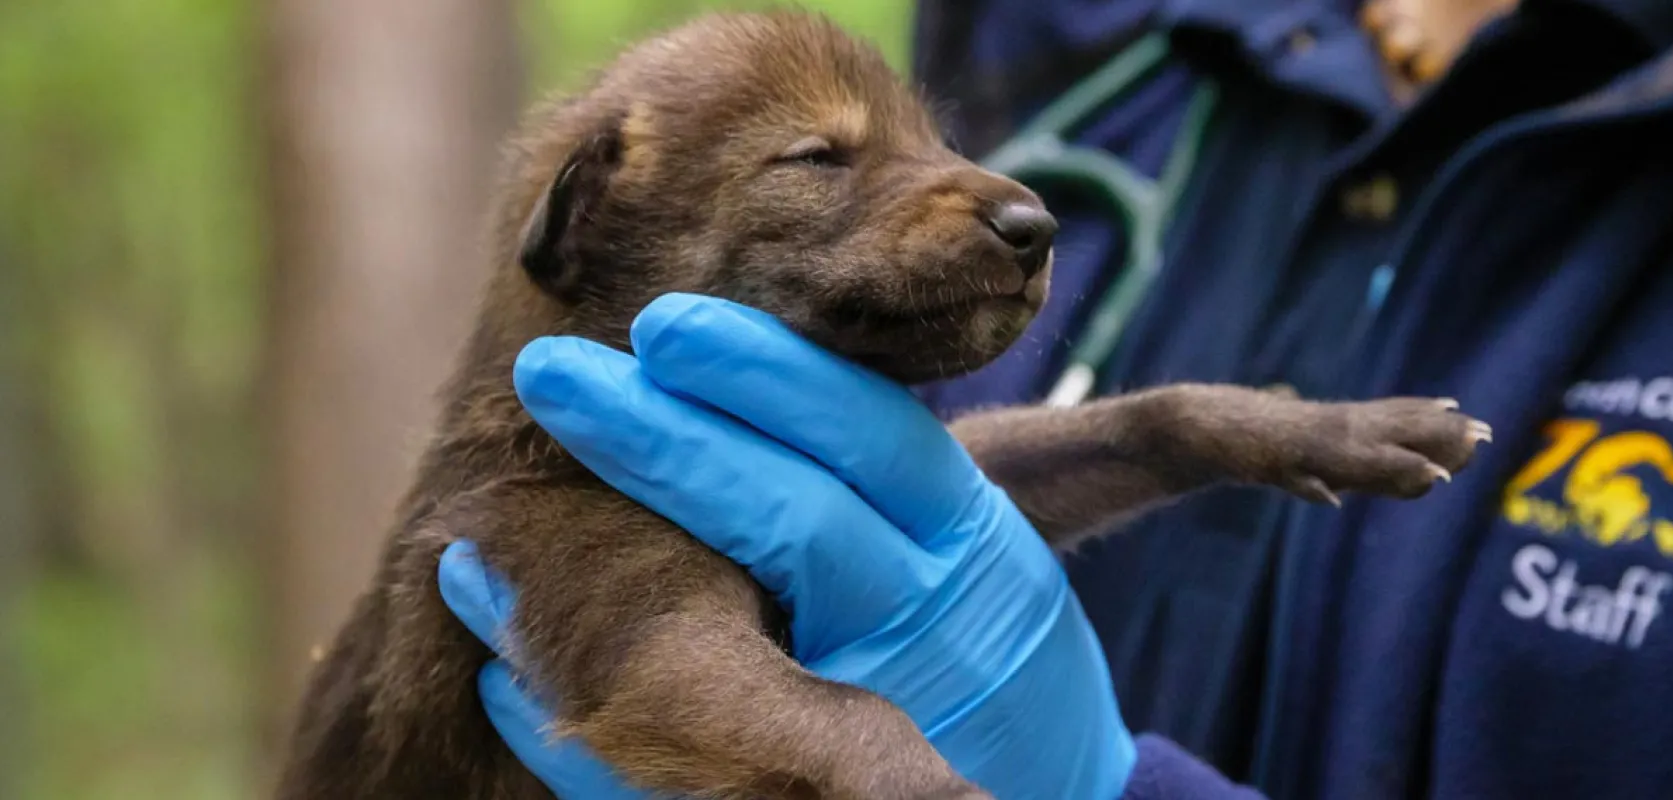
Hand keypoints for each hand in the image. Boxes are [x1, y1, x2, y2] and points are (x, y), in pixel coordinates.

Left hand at [437, 292, 1136, 799]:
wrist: (1052, 794)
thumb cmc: (990, 639)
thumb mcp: (982, 537)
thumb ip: (891, 466)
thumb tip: (747, 353)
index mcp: (970, 537)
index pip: (870, 434)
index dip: (765, 372)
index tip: (660, 321)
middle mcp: (928, 618)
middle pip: (792, 520)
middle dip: (665, 440)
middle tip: (550, 375)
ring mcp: (875, 714)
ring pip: (732, 640)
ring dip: (594, 583)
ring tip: (476, 535)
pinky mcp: (813, 792)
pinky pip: (684, 765)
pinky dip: (584, 721)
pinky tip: (505, 666)